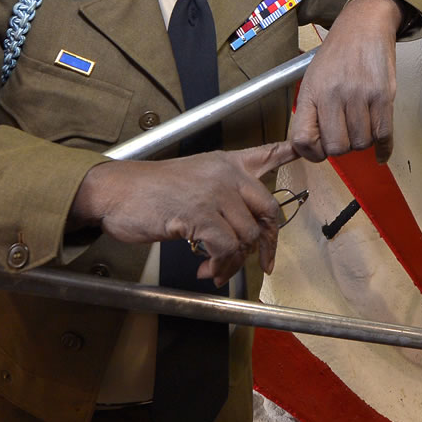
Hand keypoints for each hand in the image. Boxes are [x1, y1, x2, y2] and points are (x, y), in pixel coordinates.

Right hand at [70, 141, 296, 286]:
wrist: (115, 192)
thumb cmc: (149, 191)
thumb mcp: (192, 178)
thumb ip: (221, 191)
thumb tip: (243, 226)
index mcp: (226, 163)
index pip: (267, 153)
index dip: (289, 152)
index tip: (306, 150)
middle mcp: (226, 174)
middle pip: (269, 209)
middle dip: (268, 243)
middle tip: (262, 263)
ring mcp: (214, 193)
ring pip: (248, 236)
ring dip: (235, 263)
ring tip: (216, 271)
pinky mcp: (200, 214)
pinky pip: (226, 248)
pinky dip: (220, 266)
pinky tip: (206, 270)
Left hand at [289, 0, 403, 162]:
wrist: (364, 26)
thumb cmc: (337, 54)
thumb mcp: (312, 79)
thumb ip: (310, 112)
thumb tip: (311, 148)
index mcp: (312, 92)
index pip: (303, 140)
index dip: (312, 153)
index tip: (319, 151)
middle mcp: (334, 94)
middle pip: (337, 147)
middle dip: (341, 147)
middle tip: (345, 135)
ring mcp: (360, 95)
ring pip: (361, 143)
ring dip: (362, 141)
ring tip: (360, 126)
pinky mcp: (383, 95)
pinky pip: (383, 134)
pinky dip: (383, 148)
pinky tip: (380, 151)